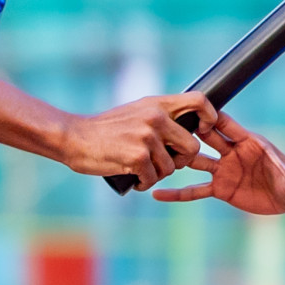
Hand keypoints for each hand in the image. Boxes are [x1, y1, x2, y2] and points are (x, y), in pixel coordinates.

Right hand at [59, 92, 216, 190]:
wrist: (74, 137)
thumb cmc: (107, 128)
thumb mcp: (137, 111)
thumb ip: (161, 115)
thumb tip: (191, 125)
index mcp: (158, 104)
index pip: (200, 101)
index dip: (210, 116)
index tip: (204, 130)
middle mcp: (156, 118)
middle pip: (192, 147)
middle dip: (181, 161)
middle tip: (166, 163)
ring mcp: (147, 138)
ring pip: (172, 167)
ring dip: (158, 174)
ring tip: (142, 169)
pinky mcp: (138, 158)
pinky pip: (153, 179)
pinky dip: (144, 183)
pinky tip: (134, 178)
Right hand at [152, 113, 284, 214]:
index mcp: (249, 142)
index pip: (227, 125)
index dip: (211, 119)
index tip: (191, 112)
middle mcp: (232, 153)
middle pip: (206, 139)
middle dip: (188, 133)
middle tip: (163, 128)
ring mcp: (224, 170)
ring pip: (196, 162)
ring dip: (178, 159)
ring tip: (154, 157)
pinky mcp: (220, 188)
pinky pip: (195, 191)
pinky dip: (177, 193)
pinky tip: (157, 194)